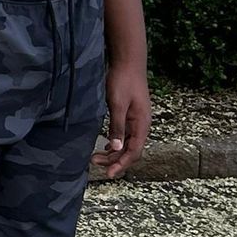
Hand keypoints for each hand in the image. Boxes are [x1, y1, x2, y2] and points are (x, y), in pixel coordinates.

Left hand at [96, 61, 151, 178]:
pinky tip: (105, 145)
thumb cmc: (123, 81)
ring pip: (127, 143)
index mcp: (142, 124)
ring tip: (96, 157)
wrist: (128, 62)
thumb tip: (115, 148)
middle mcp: (142, 125)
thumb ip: (117, 126)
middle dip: (114, 160)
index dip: (121, 164)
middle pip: (130, 150)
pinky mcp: (130, 115)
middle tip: (94, 162)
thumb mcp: (117, 104)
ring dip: (113, 152)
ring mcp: (137, 120)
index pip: (134, 152)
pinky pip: (125, 135)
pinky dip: (115, 143)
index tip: (109, 173)